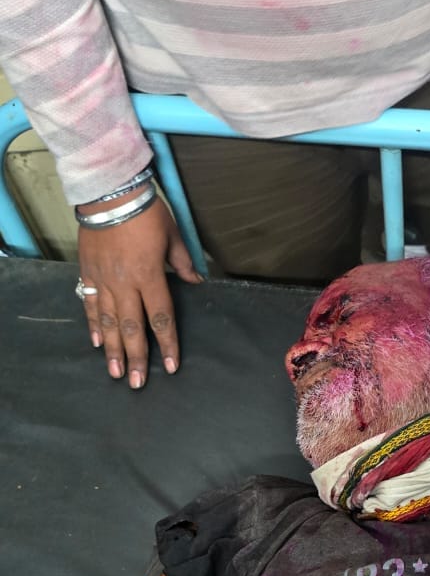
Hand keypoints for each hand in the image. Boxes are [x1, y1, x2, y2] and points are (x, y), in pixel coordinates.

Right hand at [78, 194, 201, 387]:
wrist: (109, 192)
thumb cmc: (146, 211)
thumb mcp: (173, 235)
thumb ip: (184, 263)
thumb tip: (196, 282)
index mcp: (150, 275)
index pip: (162, 317)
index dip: (168, 344)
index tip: (172, 366)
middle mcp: (125, 283)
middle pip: (133, 328)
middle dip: (136, 358)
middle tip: (136, 383)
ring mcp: (104, 280)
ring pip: (109, 322)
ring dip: (113, 350)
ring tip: (115, 372)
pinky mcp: (88, 273)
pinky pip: (90, 304)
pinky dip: (93, 325)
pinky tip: (98, 343)